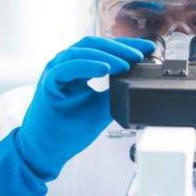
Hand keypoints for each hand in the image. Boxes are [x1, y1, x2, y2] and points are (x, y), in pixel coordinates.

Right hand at [15, 36, 155, 179]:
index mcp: (78, 68)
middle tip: (141, 54)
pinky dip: (87, 65)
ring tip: (126, 63)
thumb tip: (137, 81)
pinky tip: (105, 69)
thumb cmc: (68, 130)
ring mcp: (55, 72)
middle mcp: (66, 65)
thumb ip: (116, 92)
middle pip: (94, 45)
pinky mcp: (48, 83)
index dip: (127, 47)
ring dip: (107, 55)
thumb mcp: (102, 108)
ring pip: (82, 51)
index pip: (104, 50)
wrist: (47, 151)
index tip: (149, 50)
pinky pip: (68, 68)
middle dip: (120, 48)